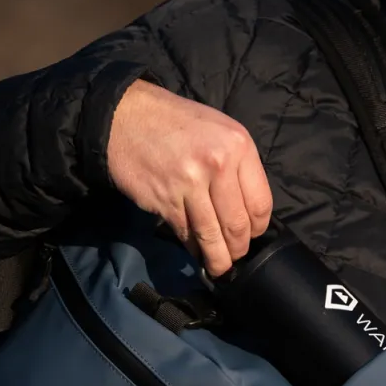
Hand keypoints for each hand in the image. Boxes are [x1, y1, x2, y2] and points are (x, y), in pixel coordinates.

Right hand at [107, 79, 272, 276]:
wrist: (125, 117)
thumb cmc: (177, 123)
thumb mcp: (220, 131)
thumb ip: (238, 167)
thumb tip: (247, 212)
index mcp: (239, 146)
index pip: (260, 203)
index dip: (257, 227)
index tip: (251, 234)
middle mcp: (218, 164)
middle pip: (237, 225)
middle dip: (238, 248)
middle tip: (235, 255)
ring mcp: (190, 184)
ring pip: (212, 236)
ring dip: (218, 259)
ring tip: (220, 267)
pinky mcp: (165, 201)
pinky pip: (186, 234)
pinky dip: (193, 249)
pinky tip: (197, 254)